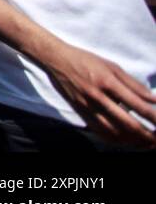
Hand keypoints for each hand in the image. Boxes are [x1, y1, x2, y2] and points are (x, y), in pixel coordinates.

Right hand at [40, 40, 155, 146]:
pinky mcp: (80, 112)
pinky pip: (100, 131)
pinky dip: (116, 139)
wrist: (56, 60)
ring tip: (145, 142)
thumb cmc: (86, 60)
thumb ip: (133, 84)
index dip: (153, 117)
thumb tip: (153, 100)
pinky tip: (125, 140)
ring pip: (114, 131)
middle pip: (127, 123)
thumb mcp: (112, 66)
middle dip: (146, 134)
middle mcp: (97, 96)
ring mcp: (87, 106)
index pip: (137, 104)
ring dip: (132, 140)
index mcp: (107, 81)